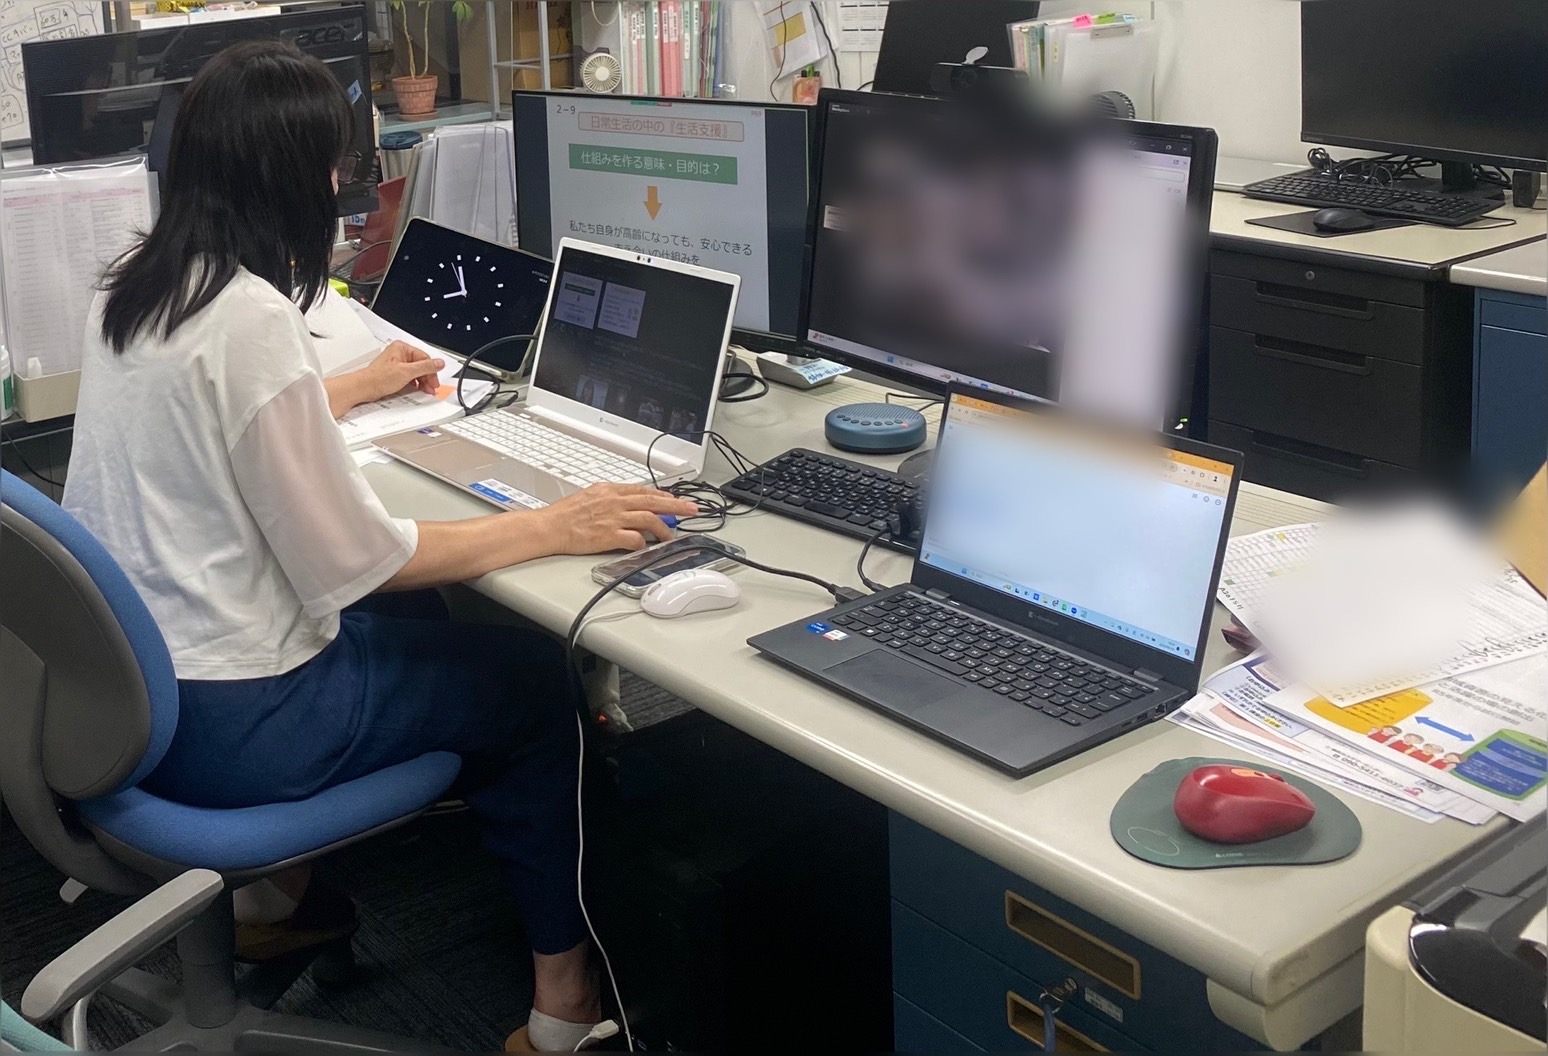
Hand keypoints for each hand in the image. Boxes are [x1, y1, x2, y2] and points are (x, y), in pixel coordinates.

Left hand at [362, 341, 444, 399]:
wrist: (364, 388)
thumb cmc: (379, 377)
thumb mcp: (406, 372)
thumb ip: (425, 367)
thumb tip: (439, 363)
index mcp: (402, 348)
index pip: (424, 358)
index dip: (431, 371)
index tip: (435, 381)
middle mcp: (399, 354)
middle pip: (421, 365)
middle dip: (427, 377)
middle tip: (431, 388)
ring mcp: (396, 364)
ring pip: (416, 372)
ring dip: (421, 382)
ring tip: (425, 390)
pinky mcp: (394, 373)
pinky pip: (409, 377)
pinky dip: (414, 383)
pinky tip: (416, 390)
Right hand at [536, 483, 700, 554]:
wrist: (549, 526)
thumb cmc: (565, 515)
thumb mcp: (589, 496)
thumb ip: (610, 498)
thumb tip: (627, 502)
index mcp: (610, 490)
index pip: (643, 490)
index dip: (663, 495)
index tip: (676, 499)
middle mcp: (615, 502)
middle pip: (654, 501)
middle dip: (677, 506)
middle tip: (693, 510)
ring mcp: (614, 518)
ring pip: (649, 519)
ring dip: (664, 528)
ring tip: (671, 535)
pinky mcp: (610, 536)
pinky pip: (635, 539)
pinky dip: (644, 543)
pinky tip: (648, 546)